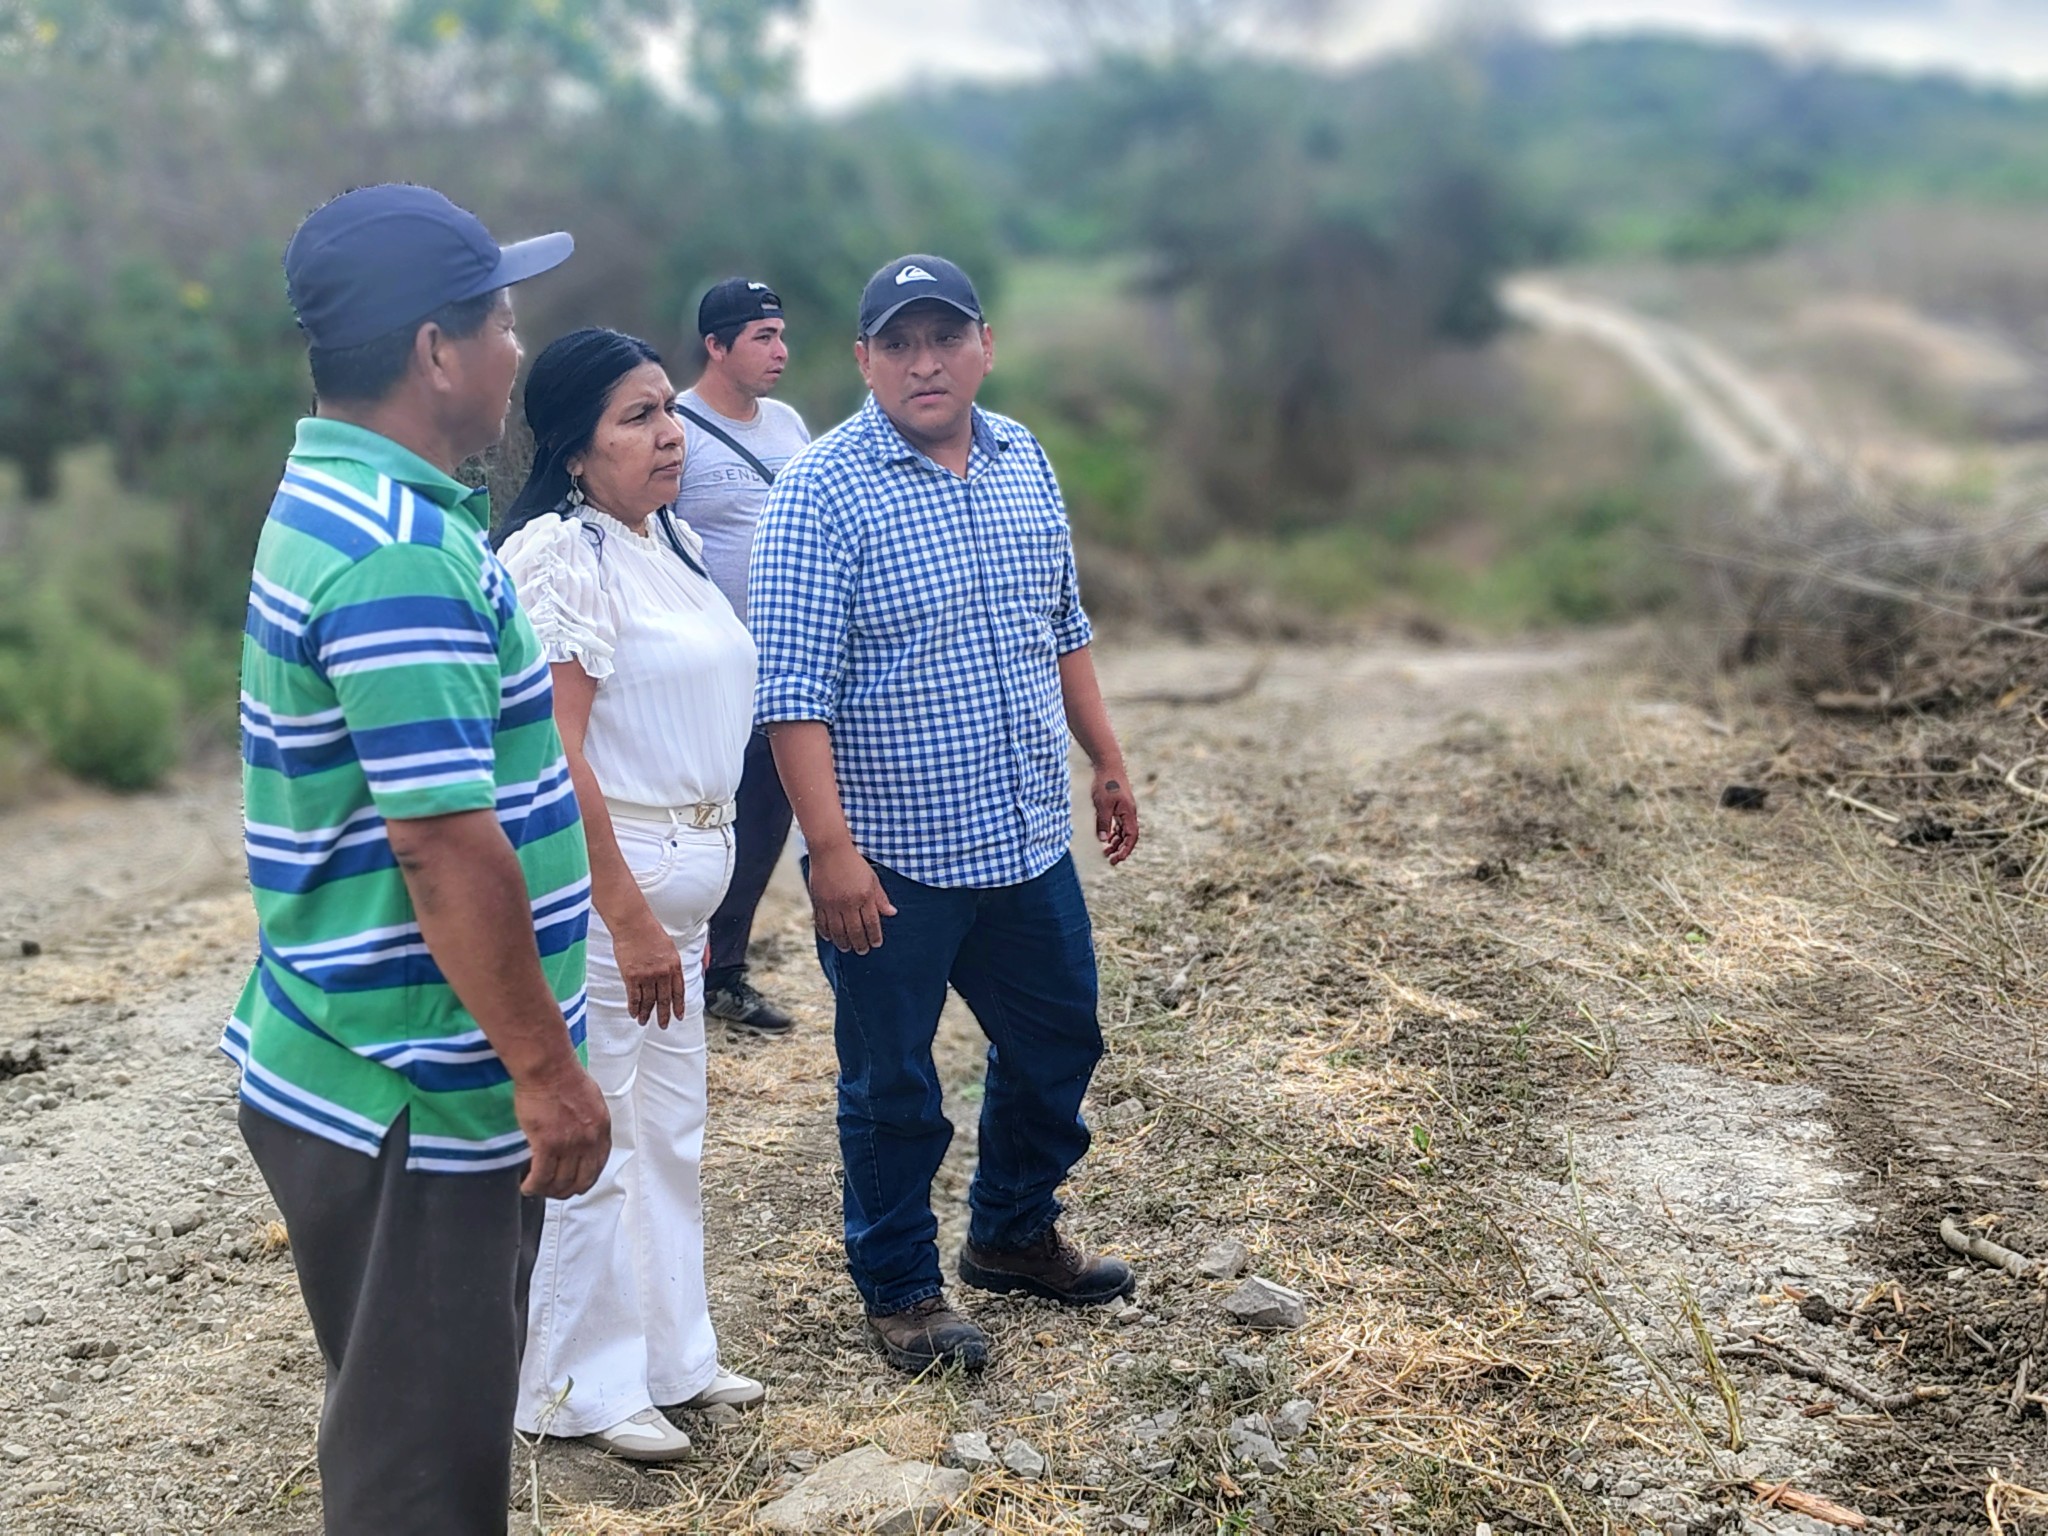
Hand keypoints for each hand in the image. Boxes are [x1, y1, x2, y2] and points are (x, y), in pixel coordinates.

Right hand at [515, 1057, 610, 1199]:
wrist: (549, 1069)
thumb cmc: (565, 1077)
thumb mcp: (591, 1100)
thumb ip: (589, 1123)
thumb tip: (582, 1137)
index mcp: (602, 1129)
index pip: (598, 1166)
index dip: (586, 1180)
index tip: (576, 1184)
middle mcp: (589, 1141)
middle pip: (580, 1180)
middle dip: (566, 1191)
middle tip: (553, 1191)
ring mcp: (569, 1145)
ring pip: (560, 1182)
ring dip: (547, 1190)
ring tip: (537, 1189)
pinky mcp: (547, 1145)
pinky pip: (541, 1176)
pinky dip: (533, 1186)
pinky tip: (527, 1186)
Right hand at [612, 909, 684, 1027]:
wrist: (634, 925)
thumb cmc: (650, 932)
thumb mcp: (669, 948)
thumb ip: (672, 964)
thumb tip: (675, 977)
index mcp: (674, 966)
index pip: (679, 991)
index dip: (678, 1006)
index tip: (678, 1016)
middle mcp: (663, 973)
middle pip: (664, 999)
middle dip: (664, 1015)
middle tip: (663, 1025)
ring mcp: (647, 976)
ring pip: (648, 1001)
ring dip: (646, 1013)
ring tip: (644, 1021)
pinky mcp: (632, 976)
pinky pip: (634, 997)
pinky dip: (634, 1007)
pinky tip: (634, 1013)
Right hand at [808, 843, 896, 953]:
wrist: (830, 849)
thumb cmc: (854, 863)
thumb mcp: (872, 878)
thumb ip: (881, 898)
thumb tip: (892, 913)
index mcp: (864, 896)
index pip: (871, 923)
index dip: (874, 936)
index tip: (876, 944)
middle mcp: (848, 903)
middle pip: (855, 931)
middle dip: (860, 944)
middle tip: (862, 951)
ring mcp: (832, 903)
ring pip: (838, 931)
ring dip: (843, 942)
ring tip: (847, 948)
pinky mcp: (818, 902)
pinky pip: (821, 923)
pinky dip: (826, 933)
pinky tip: (831, 938)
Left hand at [1093, 763, 1139, 864]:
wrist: (1108, 766)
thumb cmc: (1106, 784)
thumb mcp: (1102, 805)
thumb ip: (1104, 823)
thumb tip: (1103, 839)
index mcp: (1128, 813)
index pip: (1131, 837)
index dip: (1126, 850)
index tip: (1117, 859)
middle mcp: (1129, 813)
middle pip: (1128, 836)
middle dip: (1120, 849)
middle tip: (1110, 860)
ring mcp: (1125, 809)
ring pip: (1124, 831)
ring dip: (1116, 842)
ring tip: (1106, 851)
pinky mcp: (1119, 806)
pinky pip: (1119, 824)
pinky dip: (1114, 832)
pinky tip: (1107, 838)